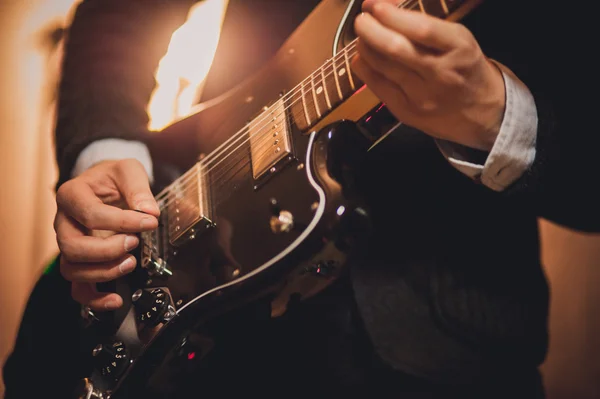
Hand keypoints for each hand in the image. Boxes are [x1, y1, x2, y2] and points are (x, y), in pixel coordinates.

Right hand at [54, 159, 159, 310]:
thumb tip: (149, 212)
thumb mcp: (128, 170)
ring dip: (103, 272)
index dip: (123, 221)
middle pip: (72, 246)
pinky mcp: (79, 262)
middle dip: (107, 249)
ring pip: (72, 269)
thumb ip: (138, 188)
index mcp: (71, 195)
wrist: (104, 184)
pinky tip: (116, 300)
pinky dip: (95, 298)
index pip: (91, 214)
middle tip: (135, 242)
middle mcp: (64, 222)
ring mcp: (69, 245)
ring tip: (131, 263)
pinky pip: (78, 288)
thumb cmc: (112, 178)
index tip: (150, 221)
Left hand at [352, 0, 505, 150]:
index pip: (422, 30)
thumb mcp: (456, 39)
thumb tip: (380, 6)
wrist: (483, 112)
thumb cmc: (464, 68)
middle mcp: (442, 74)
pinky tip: (363, 58)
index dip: (394, 17)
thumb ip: (422, 22)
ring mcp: (423, 97)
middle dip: (371, 31)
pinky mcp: (408, 112)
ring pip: (384, 67)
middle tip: (361, 21)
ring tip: (362, 37)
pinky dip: (365, 68)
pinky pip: (378, 87)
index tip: (376, 6)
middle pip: (397, 50)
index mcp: (459, 48)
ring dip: (365, 48)